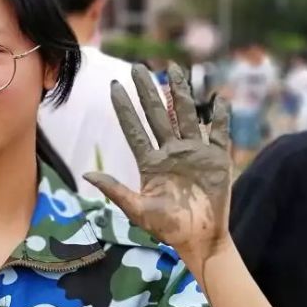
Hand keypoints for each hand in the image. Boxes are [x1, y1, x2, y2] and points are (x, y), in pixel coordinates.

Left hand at [85, 63, 233, 274]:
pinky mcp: (216, 159)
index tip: (114, 86)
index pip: (134, 129)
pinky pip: (218, 133)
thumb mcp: (138, 210)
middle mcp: (171, 152)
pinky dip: (219, 117)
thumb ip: (115, 190)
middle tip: (138, 67)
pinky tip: (218, 99)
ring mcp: (194, 152)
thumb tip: (87, 175)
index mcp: (151, 162)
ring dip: (181, 92)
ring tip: (175, 69)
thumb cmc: (168, 228)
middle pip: (158, 114)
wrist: (199, 239)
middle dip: (148, 91)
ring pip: (186, 115)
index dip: (124, 108)